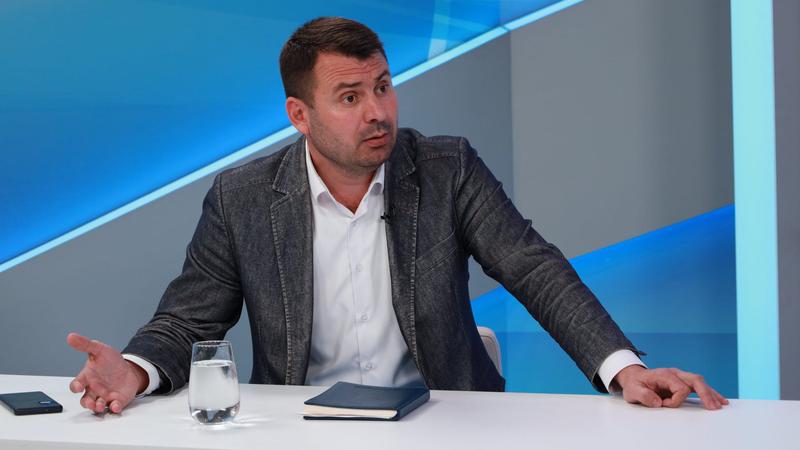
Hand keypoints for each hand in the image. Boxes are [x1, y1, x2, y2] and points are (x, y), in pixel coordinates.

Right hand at [66, 332, 147, 413]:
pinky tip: (115, 405)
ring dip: (97, 407)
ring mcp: (104, 397)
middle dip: (87, 403)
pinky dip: (114, 408)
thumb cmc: (110, 362)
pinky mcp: (116, 401)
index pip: (76, 384)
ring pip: (96, 406)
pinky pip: (113, 407)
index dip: (75, 386)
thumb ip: (85, 345)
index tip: (78, 387)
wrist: (128, 369)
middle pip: (85, 400)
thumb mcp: (99, 350)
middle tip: (91, 403)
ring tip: (100, 405)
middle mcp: (93, 390)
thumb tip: (70, 336)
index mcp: (87, 378)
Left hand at [613, 365, 728, 409]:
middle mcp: (675, 373)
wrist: (634, 378)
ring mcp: (680, 377)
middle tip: (713, 407)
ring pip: (700, 382)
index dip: (675, 401)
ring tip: (721, 405)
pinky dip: (709, 393)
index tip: (663, 405)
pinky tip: (719, 400)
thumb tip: (659, 403)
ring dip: (710, 394)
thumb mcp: (633, 391)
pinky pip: (699, 386)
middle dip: (706, 393)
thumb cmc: (635, 384)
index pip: (680, 388)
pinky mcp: (683, 382)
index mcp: (664, 374)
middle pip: (695, 380)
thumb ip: (644, 396)